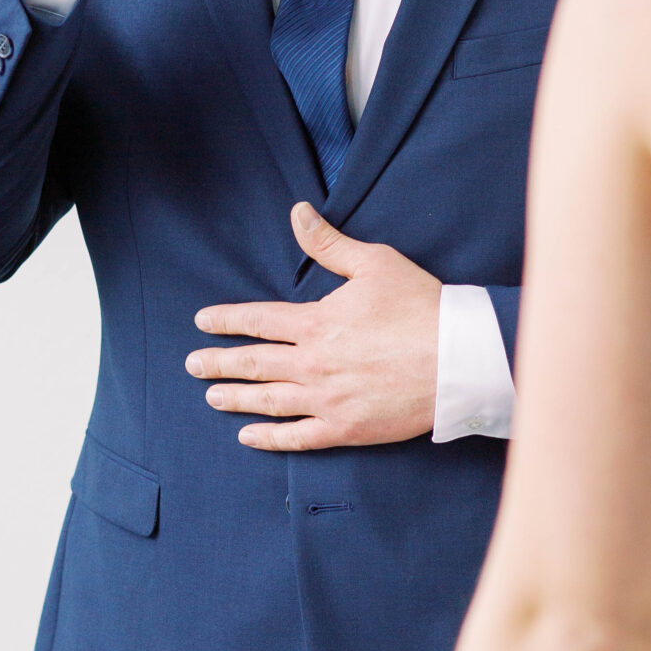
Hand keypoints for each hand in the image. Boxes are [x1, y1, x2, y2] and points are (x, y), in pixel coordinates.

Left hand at [188, 201, 439, 449]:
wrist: (458, 358)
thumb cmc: (420, 307)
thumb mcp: (374, 263)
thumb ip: (328, 243)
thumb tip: (297, 213)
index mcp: (315, 322)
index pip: (257, 321)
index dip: (226, 321)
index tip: (202, 323)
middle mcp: (312, 363)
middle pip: (254, 364)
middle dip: (218, 363)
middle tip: (192, 365)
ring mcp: (326, 399)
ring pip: (268, 401)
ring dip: (235, 398)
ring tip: (212, 397)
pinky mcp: (346, 428)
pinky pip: (298, 436)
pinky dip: (270, 437)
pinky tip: (250, 436)